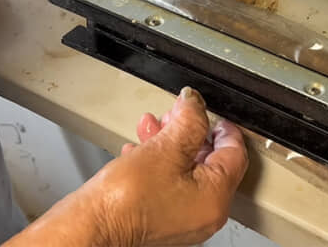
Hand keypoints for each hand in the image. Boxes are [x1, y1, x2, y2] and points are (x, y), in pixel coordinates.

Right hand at [6, 87, 248, 246]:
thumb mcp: (165, 147)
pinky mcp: (163, 218)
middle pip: (210, 161)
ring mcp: (184, 219)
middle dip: (189, 131)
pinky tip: (140, 149)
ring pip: (187, 169)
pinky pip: (171, 183)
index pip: (234, 154)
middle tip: (176, 114)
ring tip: (152, 127)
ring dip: (170, 142)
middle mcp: (205, 213)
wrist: (92, 223)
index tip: (210, 111)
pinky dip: (160, 162)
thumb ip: (188, 120)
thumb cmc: (125, 200)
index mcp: (215, 198)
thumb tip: (195, 103)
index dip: (221, 126)